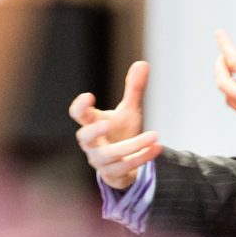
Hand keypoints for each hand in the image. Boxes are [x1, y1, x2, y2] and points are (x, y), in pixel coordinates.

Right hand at [68, 60, 161, 191]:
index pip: (78, 114)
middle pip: (85, 137)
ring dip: (133, 145)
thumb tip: (143, 63)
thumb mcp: (128, 111)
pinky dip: (142, 157)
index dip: (80, 106)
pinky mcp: (112, 173)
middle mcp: (91, 143)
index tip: (89, 96)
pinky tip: (157, 148)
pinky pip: (125, 166)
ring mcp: (99, 160)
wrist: (122, 164)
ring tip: (154, 135)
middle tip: (106, 124)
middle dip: (94, 131)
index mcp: (91, 123)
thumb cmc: (120, 132)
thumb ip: (133, 89)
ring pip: (111, 154)